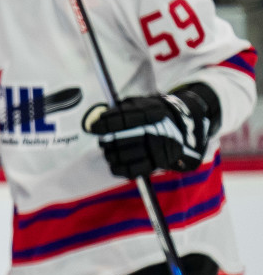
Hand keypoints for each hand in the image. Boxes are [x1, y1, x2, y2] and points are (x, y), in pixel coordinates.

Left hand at [84, 85, 217, 178]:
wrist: (180, 126)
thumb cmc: (153, 114)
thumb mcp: (141, 104)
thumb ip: (122, 110)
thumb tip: (101, 118)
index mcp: (152, 113)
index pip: (123, 119)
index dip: (105, 124)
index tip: (94, 127)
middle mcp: (157, 131)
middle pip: (121, 139)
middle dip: (107, 141)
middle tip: (102, 141)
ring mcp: (158, 149)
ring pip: (124, 155)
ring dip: (110, 154)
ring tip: (108, 151)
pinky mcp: (157, 163)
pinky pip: (133, 170)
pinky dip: (118, 168)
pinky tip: (114, 163)